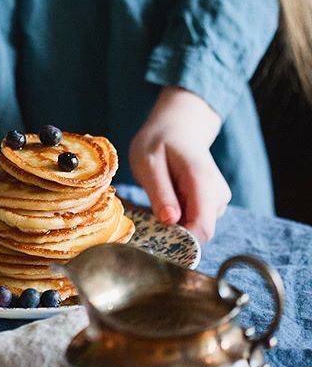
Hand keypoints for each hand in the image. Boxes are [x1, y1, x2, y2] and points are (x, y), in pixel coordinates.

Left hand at [129, 86, 230, 243]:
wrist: (178, 127)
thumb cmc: (159, 141)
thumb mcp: (148, 162)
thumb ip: (160, 191)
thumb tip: (170, 221)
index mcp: (203, 182)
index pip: (202, 228)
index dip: (180, 239)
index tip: (155, 234)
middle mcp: (218, 195)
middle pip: (199, 232)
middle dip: (174, 231)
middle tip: (150, 210)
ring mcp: (218, 201)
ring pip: (196, 229)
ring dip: (174, 223)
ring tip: (158, 197)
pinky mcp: (213, 204)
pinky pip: (194, 222)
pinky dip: (178, 218)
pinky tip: (168, 198)